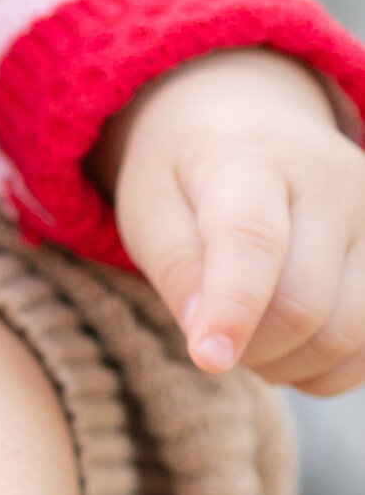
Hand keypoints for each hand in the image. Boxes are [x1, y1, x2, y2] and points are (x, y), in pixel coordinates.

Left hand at [104, 46, 364, 390]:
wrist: (249, 124)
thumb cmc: (188, 175)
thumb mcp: (150, 205)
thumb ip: (175, 267)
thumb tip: (210, 341)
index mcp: (252, 159)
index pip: (253, 238)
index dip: (234, 308)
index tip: (209, 359)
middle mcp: (329, 181)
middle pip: (303, 303)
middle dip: (251, 347)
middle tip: (214, 339)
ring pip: (347, 333)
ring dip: (290, 364)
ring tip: (251, 340)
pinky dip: (328, 370)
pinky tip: (292, 349)